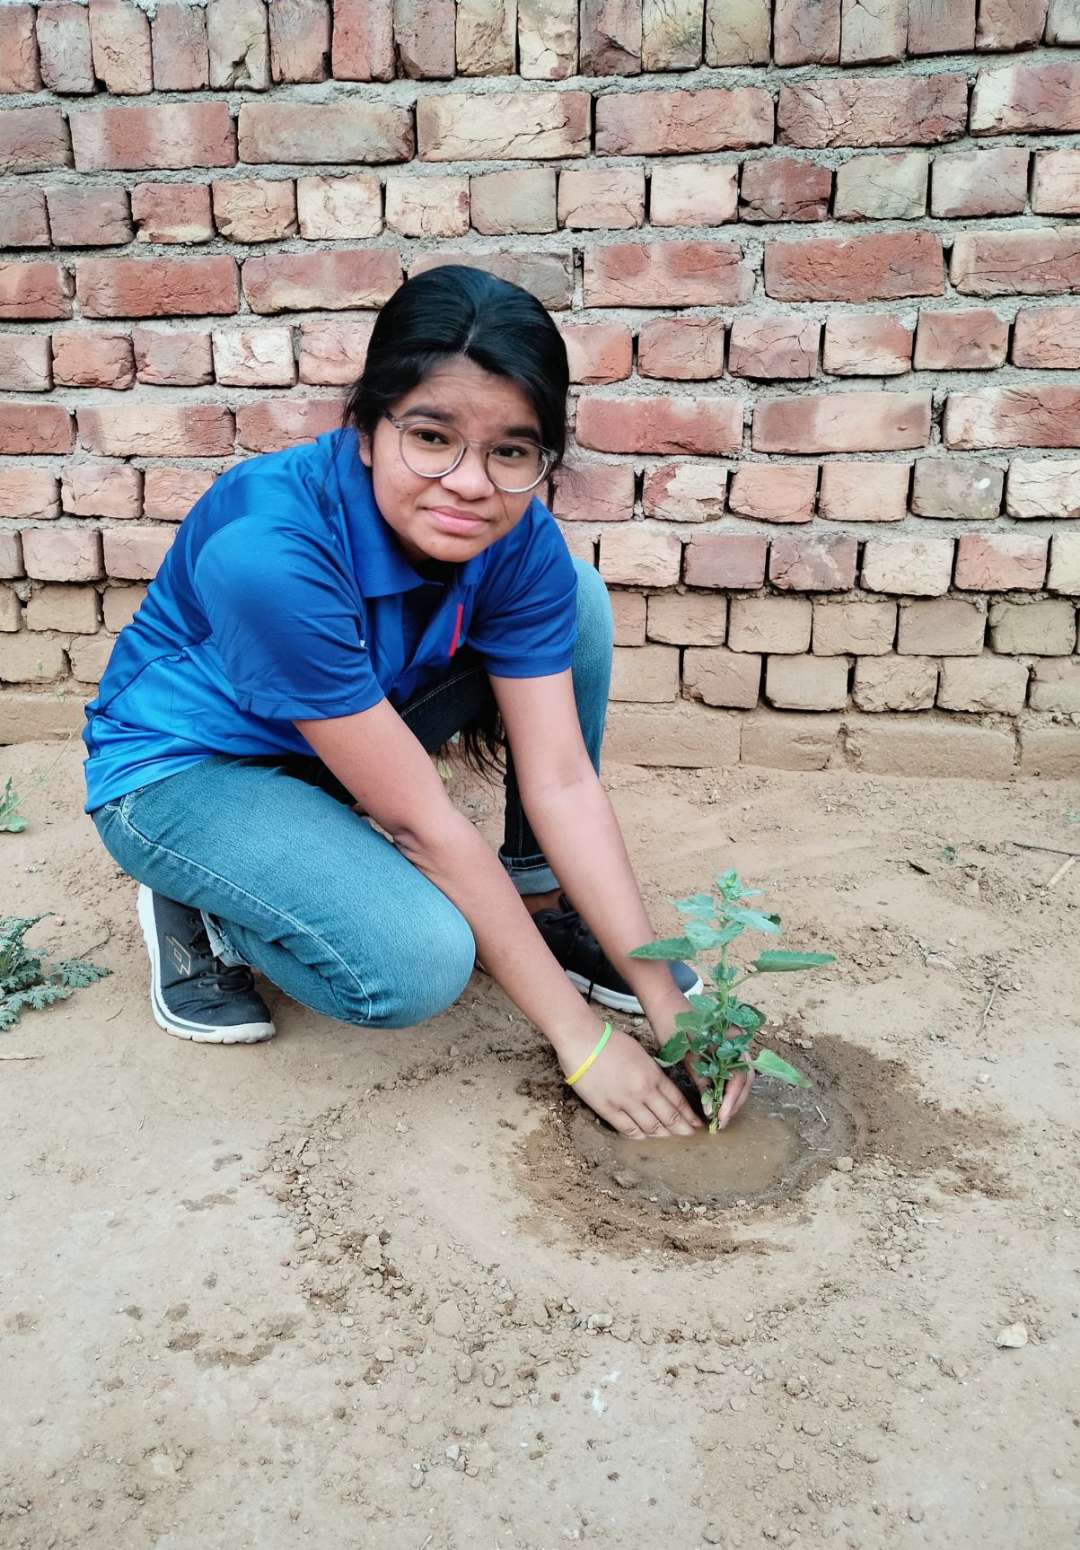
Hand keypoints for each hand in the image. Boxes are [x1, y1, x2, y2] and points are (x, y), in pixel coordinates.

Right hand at [558, 1023, 704, 1138]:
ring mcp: (626, 1102)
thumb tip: (661, 1088)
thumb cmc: (611, 1041)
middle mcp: (643, 1091)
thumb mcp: (641, 1054)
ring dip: (662, 1134)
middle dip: (682, 1129)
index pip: (678, 1101)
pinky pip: (627, 1129)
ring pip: (651, 1127)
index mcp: (654, 1075)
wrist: (583, 1041)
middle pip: (669, 1118)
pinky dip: (639, 1135)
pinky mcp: (607, 1109)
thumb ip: (653, 1073)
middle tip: (689, 1135)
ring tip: (669, 1137)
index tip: (697, 1123)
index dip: (689, 1115)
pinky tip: (644, 1136)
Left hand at [648, 994, 755, 1131]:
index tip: (719, 1117)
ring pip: (740, 1077)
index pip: (741, 1076)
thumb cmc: (673, 1023)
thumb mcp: (686, 1053)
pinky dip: (726, 1088)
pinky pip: (731, 1072)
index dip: (732, 1099)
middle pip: (745, 1079)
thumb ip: (702, 1079)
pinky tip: (717, 1100)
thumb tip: (711, 1109)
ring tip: (720, 1116)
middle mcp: (737, 1042)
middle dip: (735, 1102)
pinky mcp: (722, 1049)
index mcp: (732, 1040)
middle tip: (721, 1122)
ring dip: (732, 1098)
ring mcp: (731, 1045)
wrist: (664, 1002)